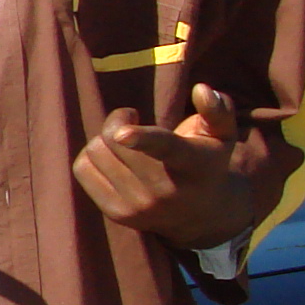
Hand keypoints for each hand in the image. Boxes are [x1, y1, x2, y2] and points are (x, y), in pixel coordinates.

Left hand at [73, 82, 287, 251]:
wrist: (201, 214)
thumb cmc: (208, 161)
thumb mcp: (223, 134)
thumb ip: (217, 109)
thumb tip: (201, 89)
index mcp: (192, 164)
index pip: (165, 148)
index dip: (142, 138)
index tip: (123, 133)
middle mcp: (165, 190)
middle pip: (114, 139)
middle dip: (119, 121)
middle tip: (133, 120)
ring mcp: (139, 206)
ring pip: (96, 152)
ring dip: (105, 139)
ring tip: (126, 142)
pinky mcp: (117, 214)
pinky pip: (82, 169)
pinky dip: (92, 156)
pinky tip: (115, 159)